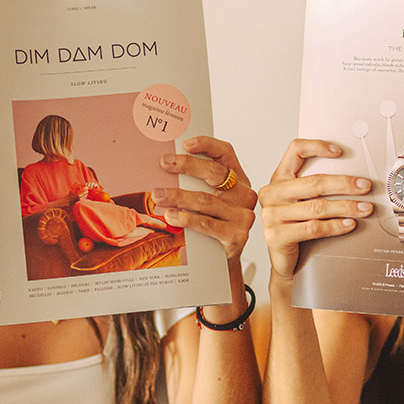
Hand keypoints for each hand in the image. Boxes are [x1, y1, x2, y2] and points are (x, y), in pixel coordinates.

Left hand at [153, 136, 258, 260]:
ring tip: (158, 195)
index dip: (207, 144)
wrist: (222, 259)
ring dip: (178, 196)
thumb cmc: (212, 223)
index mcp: (238, 179)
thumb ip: (197, 183)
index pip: (225, 153)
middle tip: (164, 163)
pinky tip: (172, 216)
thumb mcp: (209, 199)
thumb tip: (166, 164)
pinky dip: (186, 219)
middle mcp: (244, 194)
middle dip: (186, 165)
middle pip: (215, 173)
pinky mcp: (237, 236)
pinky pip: (207, 224)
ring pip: (206, 200)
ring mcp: (243, 215)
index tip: (185, 143)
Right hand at [257, 139, 373, 282]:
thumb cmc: (298, 228)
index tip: (340, 152)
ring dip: (346, 207)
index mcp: (279, 179)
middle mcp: (272, 193)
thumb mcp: (303, 202)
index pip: (295, 150)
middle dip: (344, 184)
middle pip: (313, 182)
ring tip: (364, 208)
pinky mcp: (276, 236)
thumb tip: (356, 179)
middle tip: (365, 187)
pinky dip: (335, 226)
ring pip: (317, 207)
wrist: (286, 263)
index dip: (317, 146)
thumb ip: (317, 188)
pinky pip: (313, 228)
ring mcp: (271, 215)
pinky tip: (349, 224)